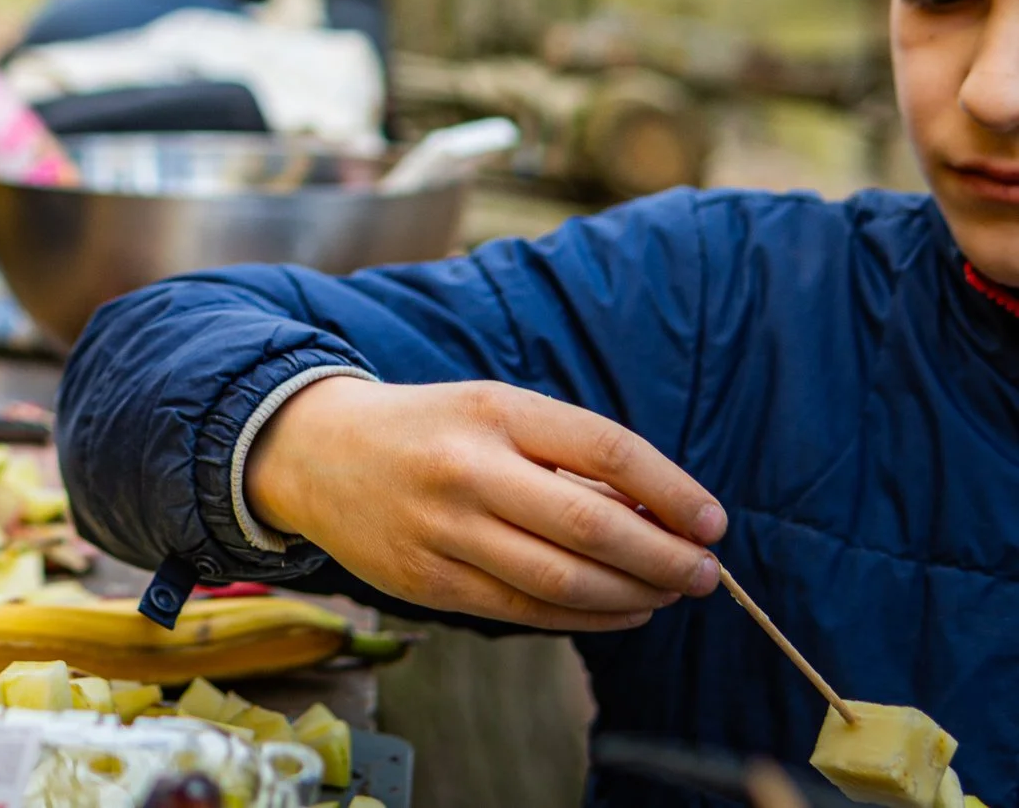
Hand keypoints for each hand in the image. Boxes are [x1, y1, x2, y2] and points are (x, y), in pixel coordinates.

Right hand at [244, 377, 727, 630]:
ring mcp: (443, 529)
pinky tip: (619, 611)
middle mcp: (468, 468)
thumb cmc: (426, 428)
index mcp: (494, 410)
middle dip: (666, 558)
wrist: (314, 451)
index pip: (607, 452)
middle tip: (705, 574)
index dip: (673, 492)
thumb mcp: (491, 409)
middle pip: (594, 527)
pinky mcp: (427, 580)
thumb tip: (659, 514)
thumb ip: (565, 455)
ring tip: (668, 594)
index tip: (712, 523)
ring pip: (563, 580)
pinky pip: (525, 610)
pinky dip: (586, 617)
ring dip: (635, 596)